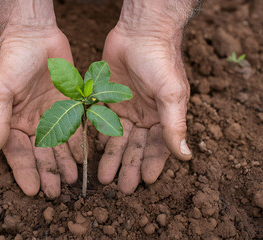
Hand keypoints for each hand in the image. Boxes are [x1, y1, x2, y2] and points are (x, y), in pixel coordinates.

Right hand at [0, 28, 82, 197]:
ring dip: (65, 162)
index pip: (17, 152)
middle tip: (57, 191)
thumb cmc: (11, 60)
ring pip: (60, 144)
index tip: (32, 190)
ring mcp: (51, 114)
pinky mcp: (69, 104)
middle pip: (40, 152)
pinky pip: (75, 127)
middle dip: (48, 171)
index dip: (25, 171)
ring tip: (72, 179)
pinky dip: (79, 142)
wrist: (34, 34)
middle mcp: (31, 121)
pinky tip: (83, 156)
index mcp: (11, 121)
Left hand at [98, 21, 191, 193]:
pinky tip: (92, 153)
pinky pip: (101, 122)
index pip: (158, 146)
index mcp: (163, 116)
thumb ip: (175, 125)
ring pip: (116, 138)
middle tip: (122, 188)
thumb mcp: (172, 94)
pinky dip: (97, 137)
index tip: (145, 181)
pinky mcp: (106, 99)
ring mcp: (124, 108)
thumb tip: (186, 156)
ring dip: (111, 157)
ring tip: (104, 177)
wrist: (140, 32)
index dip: (152, 163)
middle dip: (128, 166)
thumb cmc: (161, 60)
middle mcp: (144, 115)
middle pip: (135, 146)